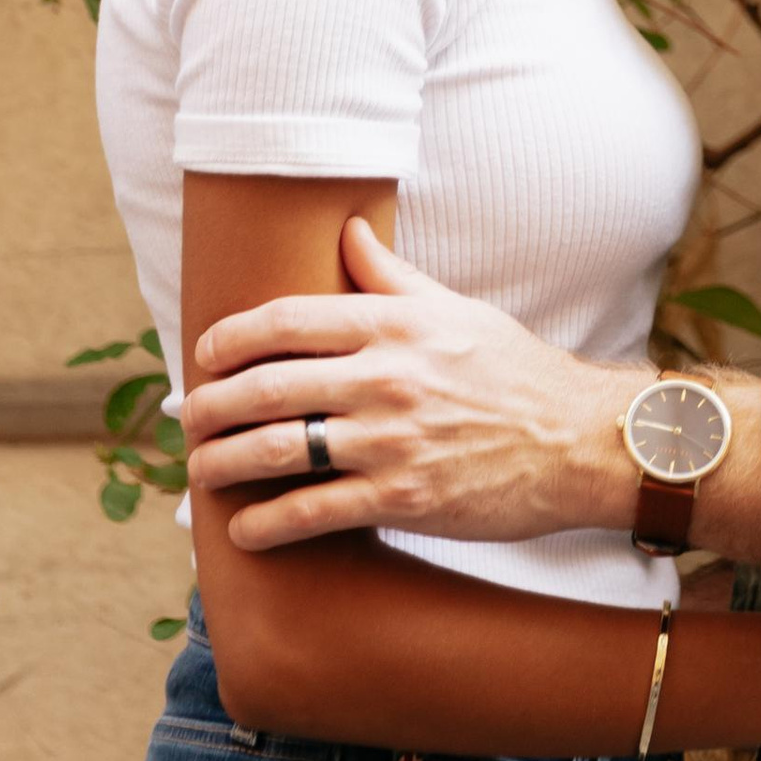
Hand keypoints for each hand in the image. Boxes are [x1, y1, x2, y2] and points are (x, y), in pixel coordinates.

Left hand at [185, 213, 633, 550]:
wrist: (573, 440)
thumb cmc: (512, 369)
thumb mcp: (452, 308)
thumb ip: (390, 275)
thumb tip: (346, 230)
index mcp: (393, 324)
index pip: (288, 320)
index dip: (232, 336)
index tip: (204, 352)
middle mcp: (384, 376)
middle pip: (269, 386)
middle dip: (213, 404)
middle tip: (188, 416)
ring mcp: (390, 440)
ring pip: (280, 451)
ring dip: (224, 463)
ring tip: (199, 471)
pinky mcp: (401, 497)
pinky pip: (315, 513)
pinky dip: (268, 524)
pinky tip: (243, 529)